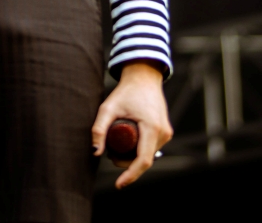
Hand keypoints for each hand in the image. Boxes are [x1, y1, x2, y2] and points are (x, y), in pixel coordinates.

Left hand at [91, 62, 172, 188]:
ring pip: (149, 155)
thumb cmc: (126, 91)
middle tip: (110, 155)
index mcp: (152, 128)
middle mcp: (163, 133)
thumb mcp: (108, 107)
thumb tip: (95, 151)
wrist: (143, 76)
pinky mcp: (165, 131)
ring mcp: (166, 133)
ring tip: (116, 147)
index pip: (143, 161)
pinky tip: (128, 147)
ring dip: (133, 158)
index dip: (131, 175)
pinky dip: (139, 151)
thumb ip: (99, 128)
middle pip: (145, 160)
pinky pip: (152, 148)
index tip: (118, 185)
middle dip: (127, 165)